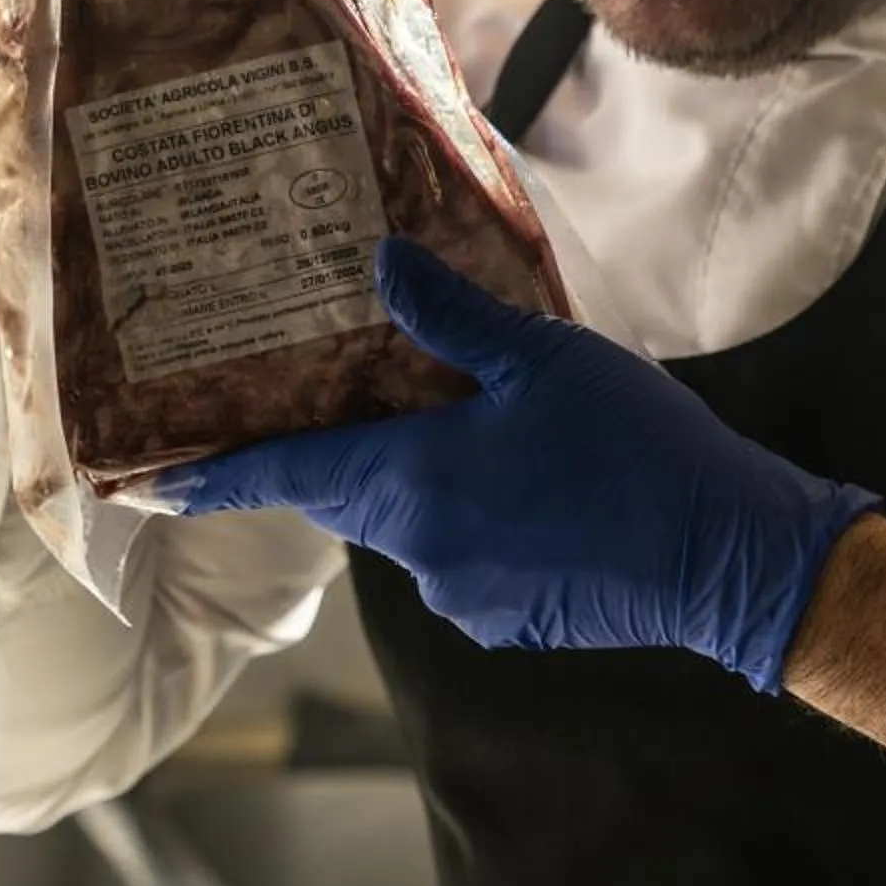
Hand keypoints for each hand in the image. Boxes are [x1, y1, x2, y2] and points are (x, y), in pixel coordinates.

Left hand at [163, 237, 881, 694]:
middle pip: (348, 495)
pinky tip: (526, 486)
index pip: (288, 474)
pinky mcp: (506, 619)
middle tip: (340, 404)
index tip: (153, 481)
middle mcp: (421, 549)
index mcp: (413, 483)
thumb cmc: (638, 448)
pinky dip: (471, 523)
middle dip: (340, 454)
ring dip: (420, 484)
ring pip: (409, 528)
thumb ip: (453, 317)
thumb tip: (380, 265)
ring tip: (469, 429)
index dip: (217, 474)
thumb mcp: (545, 358)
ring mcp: (463, 594)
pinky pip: (459, 562)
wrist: (732, 561)